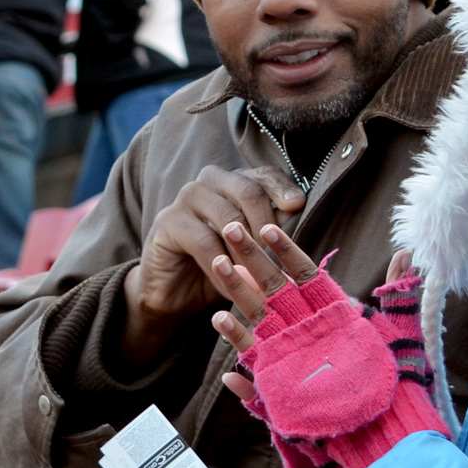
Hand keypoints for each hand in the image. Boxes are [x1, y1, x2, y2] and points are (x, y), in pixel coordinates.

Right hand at [119, 168, 304, 367]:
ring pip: (228, 217)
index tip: (298, 206)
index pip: (264, 174)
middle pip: (248, 191)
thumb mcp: (251, 246)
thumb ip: (271, 227)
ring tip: (259, 278)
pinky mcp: (167, 222)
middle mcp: (209, 181)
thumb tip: (299, 209)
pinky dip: (224, 269)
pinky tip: (234, 290)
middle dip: (267, 225)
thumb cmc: (221, 265)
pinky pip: (205, 243)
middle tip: (276, 257)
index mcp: (234, 181)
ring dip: (248, 252)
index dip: (282, 188)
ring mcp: (186, 198)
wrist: (175, 292)